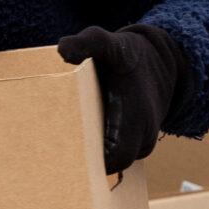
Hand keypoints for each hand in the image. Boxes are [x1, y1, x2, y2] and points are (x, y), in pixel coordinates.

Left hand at [57, 24, 183, 172]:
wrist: (157, 64)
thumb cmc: (127, 55)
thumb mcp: (109, 44)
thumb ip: (89, 43)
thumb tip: (63, 48)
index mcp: (137, 118)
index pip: (116, 158)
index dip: (92, 162)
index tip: (63, 155)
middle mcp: (143, 137)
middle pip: (110, 166)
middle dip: (83, 164)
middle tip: (51, 157)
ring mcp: (141, 145)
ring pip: (113, 164)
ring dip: (89, 159)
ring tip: (59, 150)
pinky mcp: (135, 147)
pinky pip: (115, 158)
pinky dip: (96, 154)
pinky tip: (73, 144)